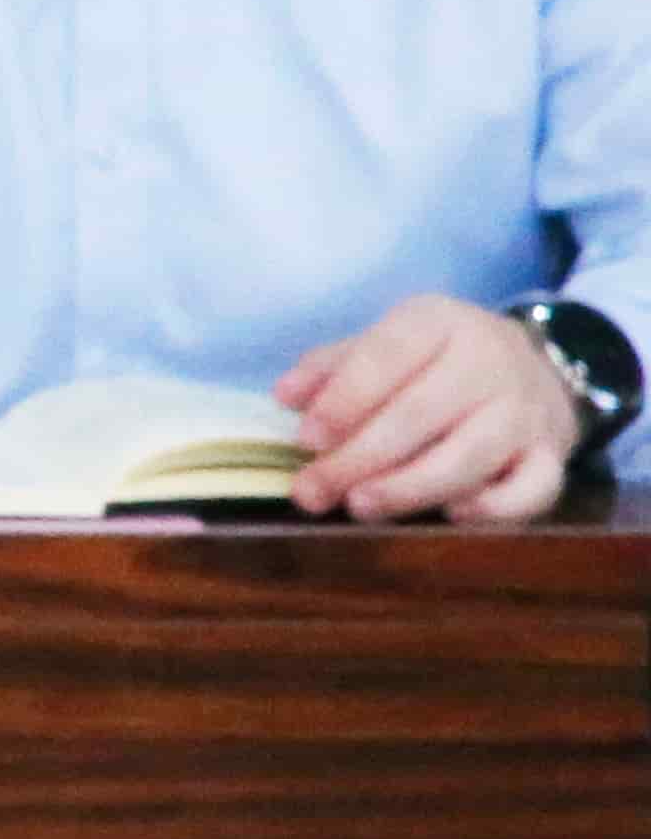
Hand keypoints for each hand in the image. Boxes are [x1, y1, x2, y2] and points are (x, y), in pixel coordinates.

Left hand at [275, 296, 582, 524]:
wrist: (535, 370)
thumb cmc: (434, 365)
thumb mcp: (384, 347)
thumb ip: (331, 368)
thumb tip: (285, 396)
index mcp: (439, 323)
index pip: (388, 355)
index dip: (344, 400)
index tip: (306, 440)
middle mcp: (489, 362)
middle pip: (420, 414)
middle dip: (358, 459)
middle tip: (312, 493)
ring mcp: (525, 411)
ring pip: (469, 455)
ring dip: (410, 487)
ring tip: (360, 507)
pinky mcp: (552, 455)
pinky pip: (533, 487)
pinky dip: (495, 507)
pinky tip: (452, 515)